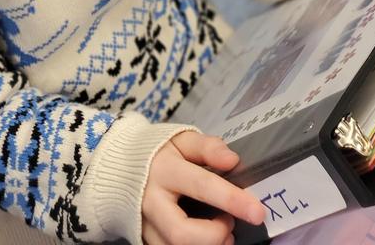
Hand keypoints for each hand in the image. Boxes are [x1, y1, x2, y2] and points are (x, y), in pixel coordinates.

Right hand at [142, 130, 264, 244]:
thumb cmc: (158, 152)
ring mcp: (145, 224)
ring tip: (222, 232)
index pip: (201, 185)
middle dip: (215, 235)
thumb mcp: (180, 140)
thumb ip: (206, 147)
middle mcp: (151, 201)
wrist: (118, 166)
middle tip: (230, 224)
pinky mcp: (144, 239)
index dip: (231, 199)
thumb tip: (232, 160)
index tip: (257, 211)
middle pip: (182, 233)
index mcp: (164, 169)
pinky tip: (205, 238)